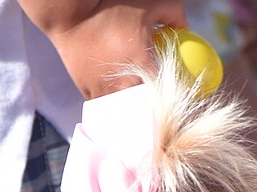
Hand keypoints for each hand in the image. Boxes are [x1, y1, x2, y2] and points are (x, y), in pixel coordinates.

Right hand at [21, 2, 187, 98]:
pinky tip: (119, 95)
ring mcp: (104, 94)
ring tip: (139, 108)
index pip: (166, 98)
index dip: (174, 104)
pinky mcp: (88, 94)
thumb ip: (174, 14)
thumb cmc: (111, 6)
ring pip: (126, 114)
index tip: (182, 105)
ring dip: (133, 111)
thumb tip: (187, 28)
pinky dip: (115, 102)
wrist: (69, 14)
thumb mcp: (149, 4)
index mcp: (142, 69)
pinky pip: (107, 106)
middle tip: (162, 111)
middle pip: (146, 114)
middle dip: (154, 114)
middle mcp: (123, 87)